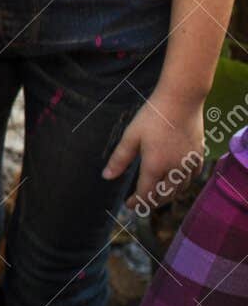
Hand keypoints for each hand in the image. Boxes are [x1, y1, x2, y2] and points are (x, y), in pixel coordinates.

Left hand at [103, 89, 206, 210]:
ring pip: (180, 188)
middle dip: (152, 202)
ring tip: (157, 194)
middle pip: (164, 196)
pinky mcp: (199, 154)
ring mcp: (189, 162)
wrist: (181, 100)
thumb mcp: (131, 136)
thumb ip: (119, 159)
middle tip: (142, 202)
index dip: (137, 202)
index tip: (129, 204)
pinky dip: (184, 182)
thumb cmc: (152, 116)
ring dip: (168, 195)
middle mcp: (174, 169)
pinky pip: (193, 176)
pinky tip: (178, 180)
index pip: (146, 194)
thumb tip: (107, 177)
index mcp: (155, 166)